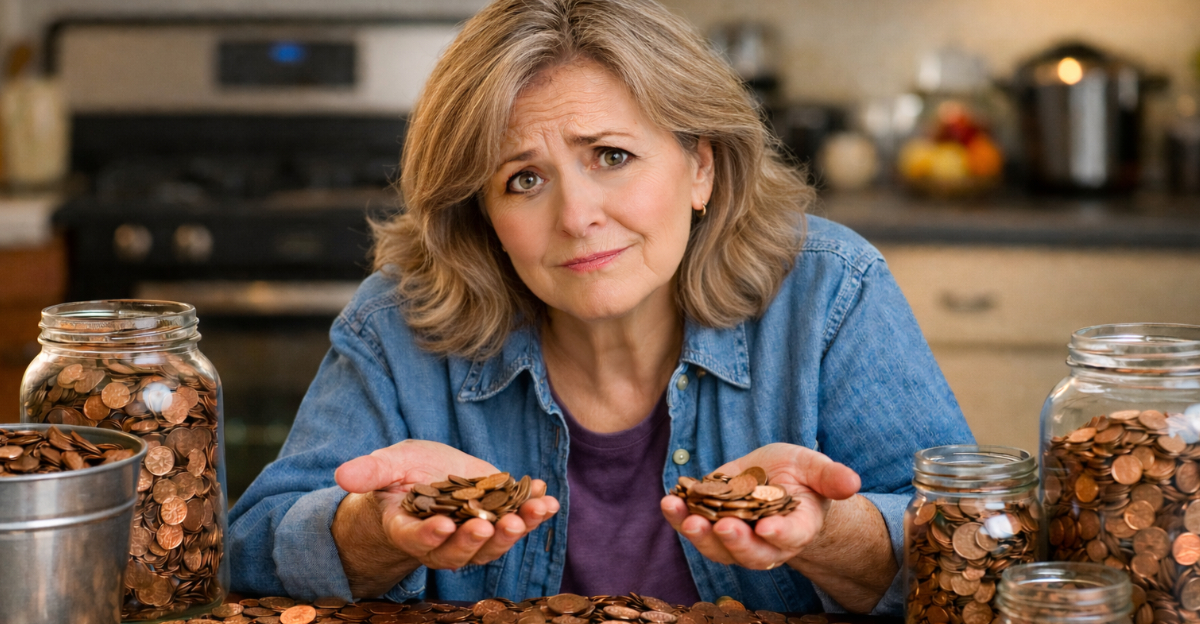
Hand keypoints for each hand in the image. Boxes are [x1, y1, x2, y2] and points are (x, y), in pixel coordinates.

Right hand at [334, 439, 559, 570]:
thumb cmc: (402, 474)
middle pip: (459, 552)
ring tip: (532, 512)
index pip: (416, 539)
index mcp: (409, 529)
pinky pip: (520, 522)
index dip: (429, 535)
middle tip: (489, 527)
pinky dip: (535, 512)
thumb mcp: (387, 465)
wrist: (430, 475)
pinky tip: (546, 497)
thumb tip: (342, 475)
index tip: (443, 525)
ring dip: (516, 530)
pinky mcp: (499, 517)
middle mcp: (443, 541)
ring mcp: (474, 532)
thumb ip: (369, 472)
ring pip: (494, 544)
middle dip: (476, 541)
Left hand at [660, 442, 859, 569]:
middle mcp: (764, 542)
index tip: (768, 528)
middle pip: (750, 552)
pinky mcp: (709, 523)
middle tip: (723, 527)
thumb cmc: (800, 476)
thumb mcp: (815, 468)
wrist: (774, 480)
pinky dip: (679, 517)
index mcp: (797, 529)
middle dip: (735, 541)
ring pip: (716, 546)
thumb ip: (830, 477)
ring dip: (699, 534)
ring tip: (687, 517)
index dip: (780, 534)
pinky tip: (670, 502)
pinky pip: (693, 526)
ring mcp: (734, 537)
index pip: (790, 536)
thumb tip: (853, 482)